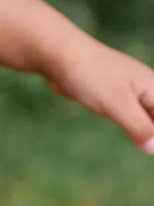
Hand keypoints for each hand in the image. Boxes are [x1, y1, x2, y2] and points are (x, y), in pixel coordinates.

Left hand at [42, 31, 153, 152]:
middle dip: (153, 134)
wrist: (60, 57)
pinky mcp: (112, 96)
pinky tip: (134, 137)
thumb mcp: (118, 105)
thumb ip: (139, 126)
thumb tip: (153, 148)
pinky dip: (133, 127)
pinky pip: (130, 115)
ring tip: (145, 145)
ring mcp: (129, 92)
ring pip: (145, 117)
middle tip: (148, 147)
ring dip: (146, 132)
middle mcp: (145, 89)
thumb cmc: (92, 76)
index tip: (151, 145)